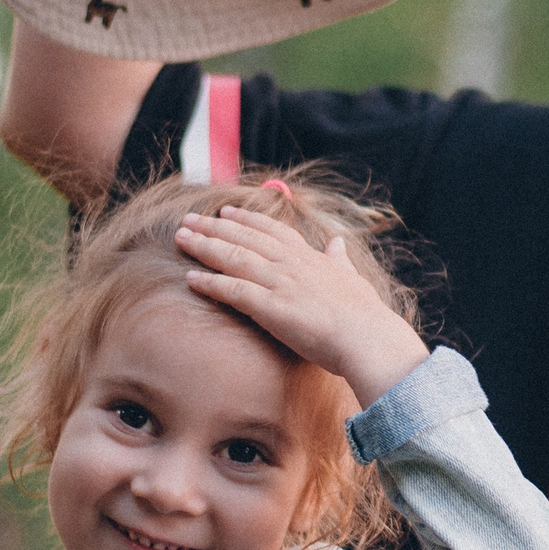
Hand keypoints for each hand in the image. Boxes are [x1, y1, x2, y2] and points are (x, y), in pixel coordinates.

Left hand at [176, 207, 428, 405]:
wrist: (367, 338)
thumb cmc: (364, 315)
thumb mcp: (352, 278)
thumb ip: (339, 260)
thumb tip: (337, 243)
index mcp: (310, 257)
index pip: (272, 230)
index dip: (246, 219)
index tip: (226, 211)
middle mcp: (291, 263)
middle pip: (245, 237)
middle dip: (214, 226)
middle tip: (189, 219)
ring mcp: (280, 282)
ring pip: (234, 257)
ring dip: (204, 246)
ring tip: (181, 238)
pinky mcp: (271, 306)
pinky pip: (233, 291)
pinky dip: (210, 283)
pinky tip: (190, 279)